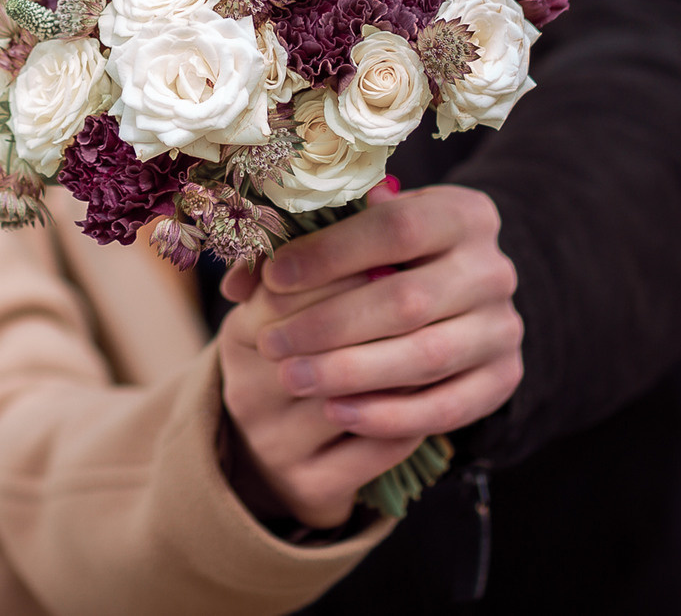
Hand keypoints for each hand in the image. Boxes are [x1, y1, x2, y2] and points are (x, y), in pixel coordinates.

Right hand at [217, 269, 424, 528]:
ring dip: (401, 368)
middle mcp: (247, 391)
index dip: (343, 267)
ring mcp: (275, 443)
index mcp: (239, 333)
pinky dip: (409, 418)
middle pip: (319, 345)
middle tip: (427, 290)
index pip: (288, 290)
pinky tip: (432, 391)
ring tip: (442, 337)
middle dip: (377, 316)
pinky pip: (376, 449)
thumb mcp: (294, 297)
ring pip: (352, 398)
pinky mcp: (310, 486)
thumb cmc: (300, 348)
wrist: (278, 448)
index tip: (392, 249)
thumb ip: (326, 248)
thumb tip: (375, 195)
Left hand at [226, 184, 521, 441]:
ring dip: (351, 373)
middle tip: (271, 343)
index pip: (397, 228)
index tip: (274, 277)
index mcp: (463, 213)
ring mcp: (504, 327)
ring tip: (293, 378)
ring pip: (426, 357)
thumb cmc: (390, 258)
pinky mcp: (504, 379)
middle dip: (330, 324)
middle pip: (408, 300)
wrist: (459, 298)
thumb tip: (240, 279)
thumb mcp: (360, 235)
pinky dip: (389, 416)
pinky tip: (337, 412)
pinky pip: (447, 408)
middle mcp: (494, 268)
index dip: (331, 253)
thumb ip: (307, 245)